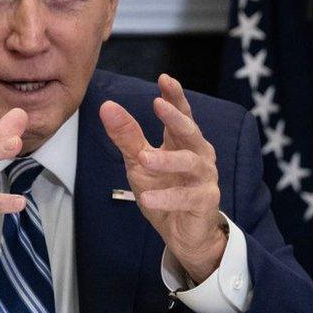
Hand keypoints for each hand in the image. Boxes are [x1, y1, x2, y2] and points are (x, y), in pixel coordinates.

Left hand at [99, 74, 226, 283]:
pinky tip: (146, 198)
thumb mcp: (139, 162)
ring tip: (144, 159)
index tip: (164, 78)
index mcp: (183, 141)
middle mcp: (199, 155)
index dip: (175, 96)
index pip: (181, 114)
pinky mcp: (205, 201)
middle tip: (158, 104)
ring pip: (190, 163)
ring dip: (167, 160)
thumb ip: (126, 136)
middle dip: (176, 117)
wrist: (182, 234)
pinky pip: (187, 196)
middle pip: (190, 131)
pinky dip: (166, 197)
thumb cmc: (163, 191)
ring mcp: (204, 178)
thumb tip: (107, 106)